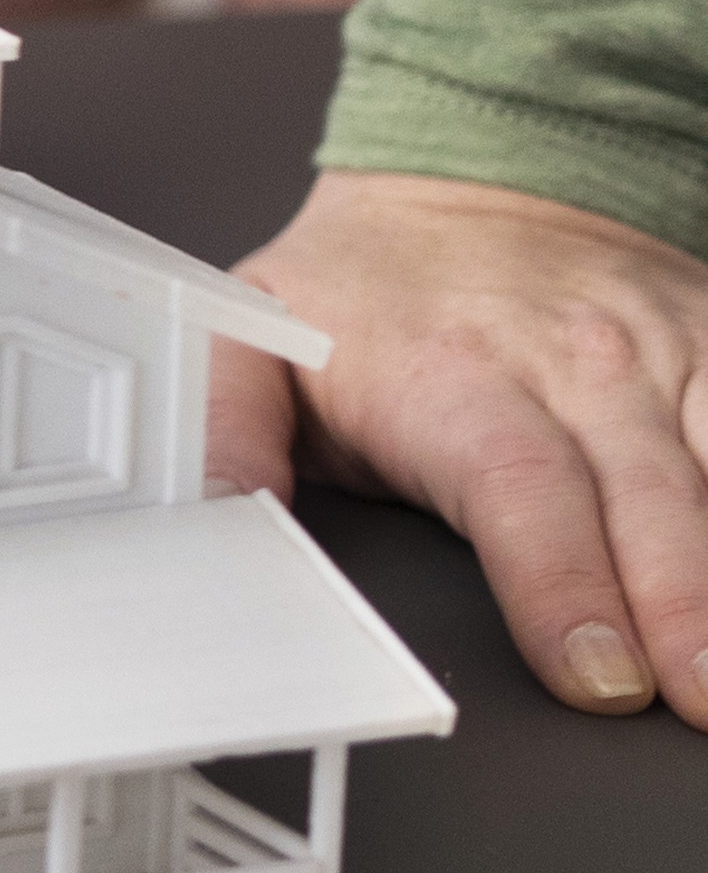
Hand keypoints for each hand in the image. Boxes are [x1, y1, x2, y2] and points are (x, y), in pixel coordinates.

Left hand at [212, 171, 707, 718]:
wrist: (480, 171)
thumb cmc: (363, 289)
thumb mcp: (249, 339)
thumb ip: (219, 432)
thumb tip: (212, 519)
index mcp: (456, 378)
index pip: (518, 489)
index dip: (559, 586)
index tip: (595, 673)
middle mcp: (582, 368)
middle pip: (650, 501)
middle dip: (686, 610)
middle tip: (701, 701)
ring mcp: (674, 359)